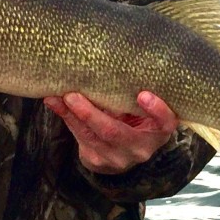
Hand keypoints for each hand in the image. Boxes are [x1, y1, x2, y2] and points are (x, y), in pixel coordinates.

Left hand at [43, 91, 178, 174]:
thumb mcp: (141, 108)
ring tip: (58, 96)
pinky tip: (54, 102)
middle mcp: (140, 148)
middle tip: (73, 95)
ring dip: (71, 114)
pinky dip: (66, 117)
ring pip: (91, 136)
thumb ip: (134, 92)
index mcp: (158, 132)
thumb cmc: (136, 117)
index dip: (157, 110)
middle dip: (91, 114)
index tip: (143, 94)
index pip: (165, 124)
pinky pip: (79, 137)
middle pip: (115, 133)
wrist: (122, 150)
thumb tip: (113, 59)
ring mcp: (117, 158)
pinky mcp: (96, 160)